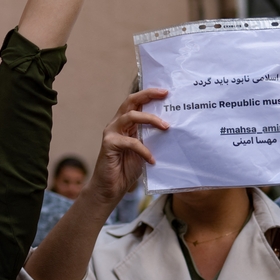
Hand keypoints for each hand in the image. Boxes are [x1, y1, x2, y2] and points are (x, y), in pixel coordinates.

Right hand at [86, 88, 168, 204]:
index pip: (136, 102)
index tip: (166, 92)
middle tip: (164, 95)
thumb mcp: (144, 150)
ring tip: (166, 128)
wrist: (111, 188)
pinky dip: (144, 150)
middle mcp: (116, 124)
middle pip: (130, 102)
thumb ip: (150, 138)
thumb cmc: (126, 169)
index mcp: (125, 123)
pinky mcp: (109, 144)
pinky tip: (152, 160)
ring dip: (150, 120)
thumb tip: (170, 128)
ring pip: (130, 116)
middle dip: (148, 95)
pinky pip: (130, 142)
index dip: (149, 94)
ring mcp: (111, 133)